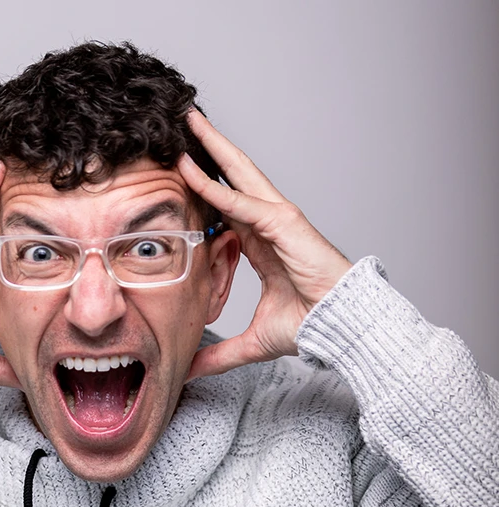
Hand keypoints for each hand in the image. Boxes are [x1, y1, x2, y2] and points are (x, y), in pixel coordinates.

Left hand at [178, 109, 351, 380]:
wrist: (340, 327)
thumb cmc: (309, 326)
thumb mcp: (251, 342)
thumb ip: (218, 355)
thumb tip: (188, 373)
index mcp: (261, 244)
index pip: (226, 208)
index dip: (204, 189)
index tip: (177, 174)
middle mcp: (268, 224)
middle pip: (232, 179)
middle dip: (208, 152)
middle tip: (181, 127)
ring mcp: (277, 219)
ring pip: (237, 175)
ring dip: (210, 148)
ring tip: (186, 122)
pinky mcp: (284, 223)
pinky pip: (240, 200)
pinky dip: (214, 185)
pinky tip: (188, 168)